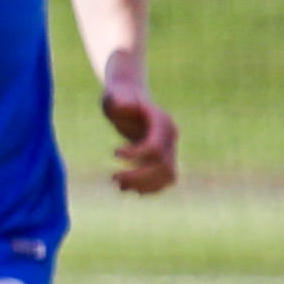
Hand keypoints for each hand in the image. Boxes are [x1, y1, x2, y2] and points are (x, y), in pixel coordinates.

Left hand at [95, 50, 179, 195]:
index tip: (114, 152)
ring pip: (168, 176)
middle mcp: (170, 136)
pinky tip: (127, 188)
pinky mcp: (164, 157)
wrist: (129, 98)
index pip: (154, 148)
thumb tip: (121, 105)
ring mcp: (170, 147)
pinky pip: (165, 179)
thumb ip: (119, 100)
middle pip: (163, 166)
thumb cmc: (119, 96)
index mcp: (162, 122)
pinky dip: (149, 187)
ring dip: (144, 185)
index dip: (135, 155)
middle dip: (139, 176)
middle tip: (114, 178)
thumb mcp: (115, 95)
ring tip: (119, 184)